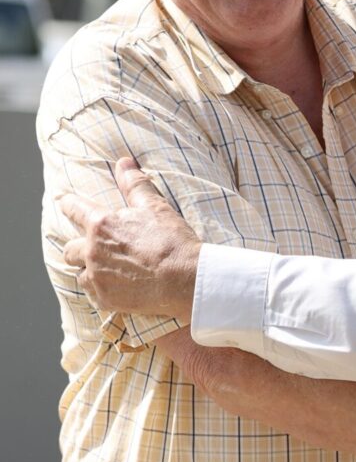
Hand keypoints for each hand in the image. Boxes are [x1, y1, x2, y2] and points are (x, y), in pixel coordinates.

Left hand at [59, 157, 200, 319]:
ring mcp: (97, 277)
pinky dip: (102, 289)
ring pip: (80, 273)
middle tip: (93, 248)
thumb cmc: (172, 241)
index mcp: (102, 225)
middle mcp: (92, 251)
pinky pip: (93, 294)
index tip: (64, 202)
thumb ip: (135, 184)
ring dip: (90, 270)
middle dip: (78, 247)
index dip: (68, 204)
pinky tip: (118, 287)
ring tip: (108, 271)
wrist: (185, 279)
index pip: (74, 209)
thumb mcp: (156, 207)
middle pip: (70, 249)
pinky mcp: (105, 299)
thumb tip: (124, 162)